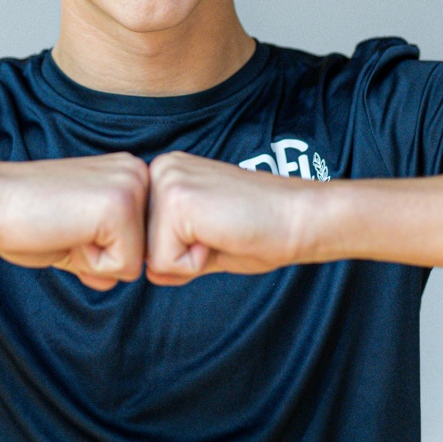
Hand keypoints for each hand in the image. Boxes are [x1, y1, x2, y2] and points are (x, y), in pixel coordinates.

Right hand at [0, 154, 148, 290]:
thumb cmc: (23, 218)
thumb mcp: (77, 235)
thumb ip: (104, 251)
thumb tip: (118, 277)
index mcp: (129, 175)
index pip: (141, 242)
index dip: (99, 250)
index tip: (67, 222)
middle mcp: (138, 173)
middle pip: (144, 254)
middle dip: (101, 256)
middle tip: (64, 226)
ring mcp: (131, 188)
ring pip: (137, 263)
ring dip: (95, 260)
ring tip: (64, 227)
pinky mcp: (120, 207)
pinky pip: (124, 268)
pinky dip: (89, 264)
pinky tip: (65, 231)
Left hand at [145, 151, 322, 284]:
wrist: (300, 218)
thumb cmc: (261, 230)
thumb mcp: (203, 242)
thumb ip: (170, 252)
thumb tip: (144, 271)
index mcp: (167, 174)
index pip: (145, 236)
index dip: (182, 251)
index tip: (217, 229)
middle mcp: (160, 170)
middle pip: (142, 246)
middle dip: (181, 256)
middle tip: (221, 232)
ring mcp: (166, 182)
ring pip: (149, 257)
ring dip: (188, 260)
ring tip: (221, 232)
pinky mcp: (176, 202)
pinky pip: (163, 263)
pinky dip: (194, 265)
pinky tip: (221, 235)